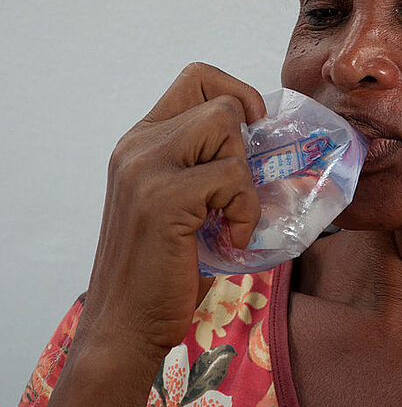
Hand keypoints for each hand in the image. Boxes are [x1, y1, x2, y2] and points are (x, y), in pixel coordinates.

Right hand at [77, 63, 266, 361]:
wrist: (125, 328)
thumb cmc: (164, 271)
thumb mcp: (183, 205)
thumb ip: (206, 168)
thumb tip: (270, 148)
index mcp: (141, 141)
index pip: (197, 78)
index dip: (236, 94)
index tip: (252, 135)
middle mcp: (138, 145)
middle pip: (219, 102)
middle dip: (243, 147)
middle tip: (236, 194)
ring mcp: (146, 168)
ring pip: (225, 126)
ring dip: (244, 176)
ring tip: (232, 217)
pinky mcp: (163, 197)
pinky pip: (232, 176)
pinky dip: (246, 209)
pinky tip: (233, 239)